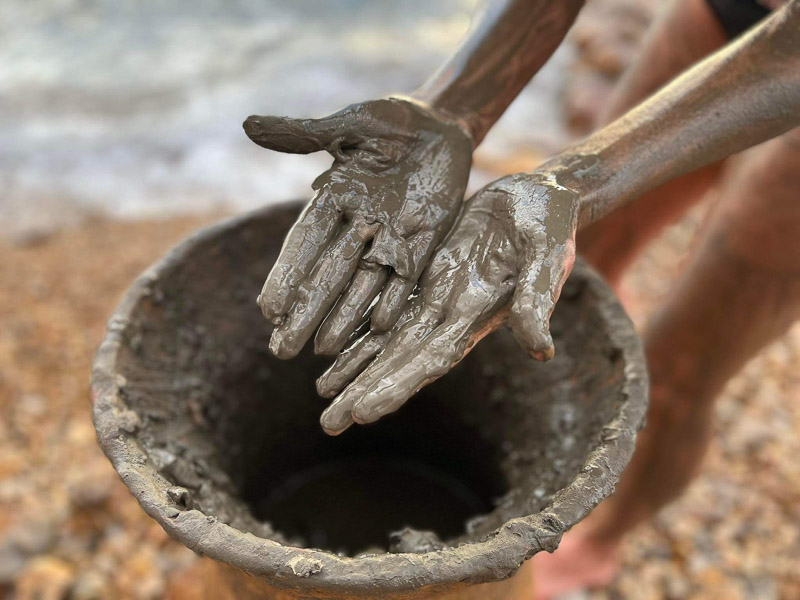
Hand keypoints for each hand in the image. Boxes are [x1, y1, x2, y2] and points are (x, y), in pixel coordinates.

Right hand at [243, 97, 471, 358]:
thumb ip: (303, 134)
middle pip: (327, 274)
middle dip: (306, 312)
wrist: (440, 124)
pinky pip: (407, 275)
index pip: (304, 243)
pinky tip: (377, 329)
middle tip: (282, 349)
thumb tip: (247, 126)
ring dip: (343, 317)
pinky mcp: (424, 240)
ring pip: (363, 283)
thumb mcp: (348, 124)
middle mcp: (358, 225)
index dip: (286, 275)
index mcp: (334, 198)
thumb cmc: (390, 120)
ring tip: (323, 352)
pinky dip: (393, 300)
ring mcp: (391, 236)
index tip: (267, 309)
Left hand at [316, 172, 579, 434]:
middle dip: (366, 391)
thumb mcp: (547, 253)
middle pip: (402, 361)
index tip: (363, 413)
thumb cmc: (551, 222)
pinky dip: (362, 328)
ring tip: (323, 396)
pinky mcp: (428, 277)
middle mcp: (453, 316)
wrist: (539, 197)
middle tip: (329, 425)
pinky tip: (336, 347)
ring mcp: (438, 298)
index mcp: (478, 314)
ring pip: (389, 340)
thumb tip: (541, 351)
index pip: (431, 359)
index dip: (397, 385)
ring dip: (357, 368)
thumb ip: (537, 298)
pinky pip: (388, 307)